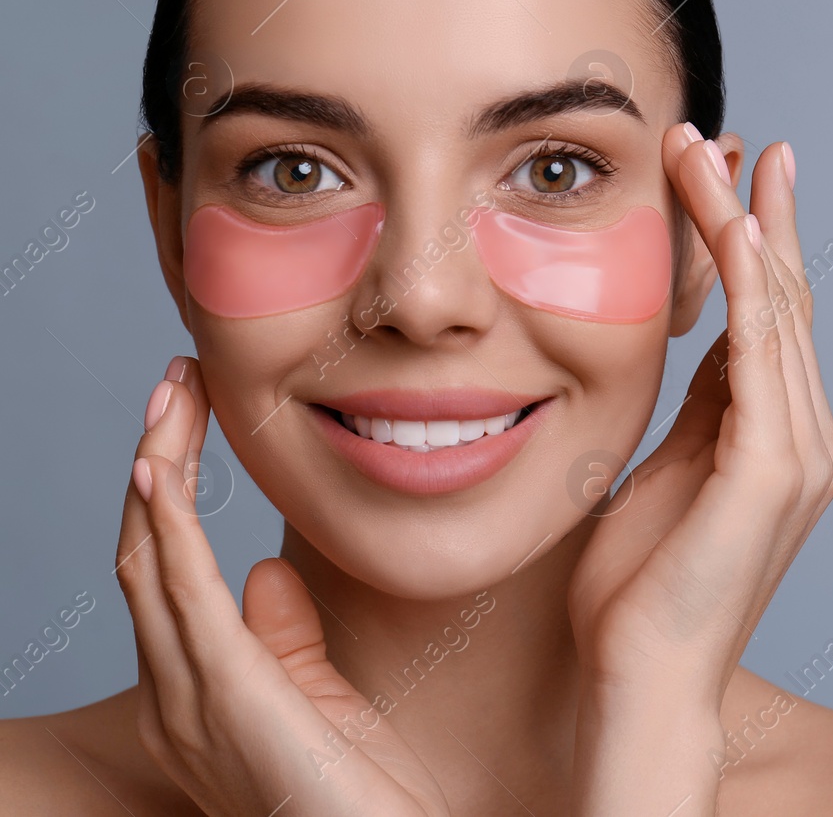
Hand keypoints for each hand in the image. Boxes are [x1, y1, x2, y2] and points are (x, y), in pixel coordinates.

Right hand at [114, 358, 448, 815]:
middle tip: (176, 380)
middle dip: (156, 459)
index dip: (168, 490)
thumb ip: (285, 638)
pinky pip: (182, 593)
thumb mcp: (319, 700)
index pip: (167, 569)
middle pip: (146, 551)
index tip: (190, 416)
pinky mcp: (228, 696)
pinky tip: (158, 466)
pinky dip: (165, 523)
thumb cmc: (362, 794)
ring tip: (172, 394)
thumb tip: (266, 571)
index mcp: (199, 689)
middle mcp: (176, 694)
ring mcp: (192, 699)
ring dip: (158, 468)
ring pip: (152, 558)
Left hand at [566, 127, 832, 810]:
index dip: (751, 240)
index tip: (730, 174)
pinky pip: (762, 350)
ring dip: (737, 221)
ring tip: (702, 151)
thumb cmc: (641, 590)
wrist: (644, 678)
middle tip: (720, 136)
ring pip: (773, 307)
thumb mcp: (666, 471)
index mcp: (783, 439)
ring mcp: (802, 452)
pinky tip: (729, 223)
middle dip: (749, 210)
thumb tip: (696, 345)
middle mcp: (810, 437)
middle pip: (781, 297)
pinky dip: (748, 281)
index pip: (770, 316)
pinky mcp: (777, 468)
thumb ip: (695, 410)